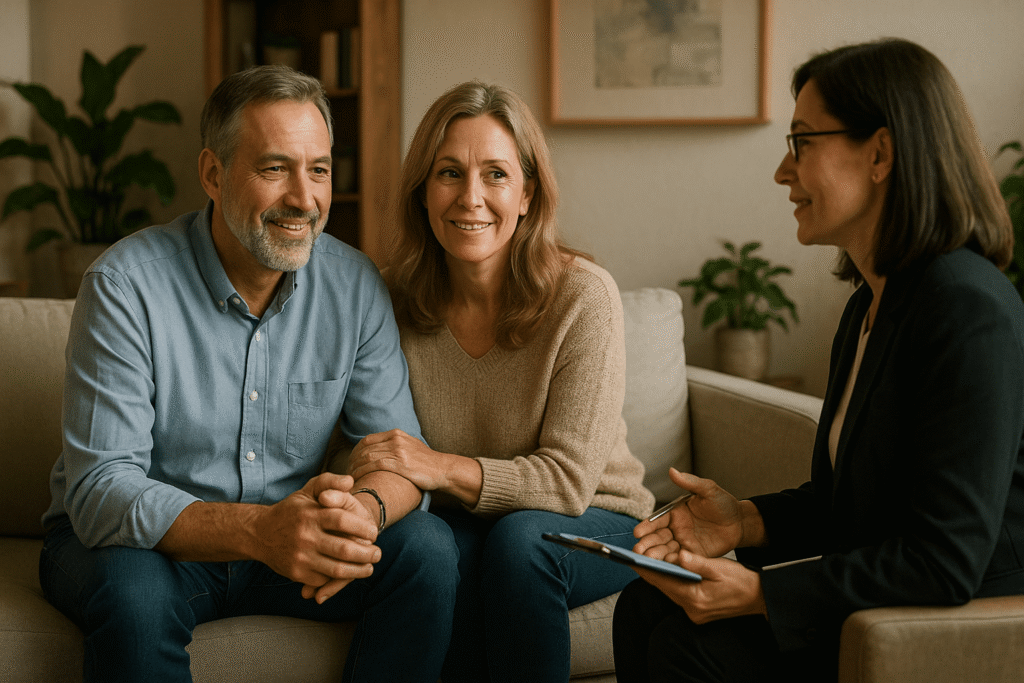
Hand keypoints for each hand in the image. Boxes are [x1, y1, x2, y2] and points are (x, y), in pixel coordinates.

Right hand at [251, 473, 380, 601]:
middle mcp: (305, 536)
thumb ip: (330, 481)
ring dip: (358, 571)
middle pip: (344, 549)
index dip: (362, 528)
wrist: (260, 533)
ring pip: (337, 569)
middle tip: (377, 553)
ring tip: (369, 567)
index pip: (342, 521)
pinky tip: (348, 573)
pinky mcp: (296, 573)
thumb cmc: (292, 510)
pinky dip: (338, 578)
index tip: (374, 533)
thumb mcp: (309, 490)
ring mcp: (300, 557)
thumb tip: (350, 481)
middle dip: (367, 554)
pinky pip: (324, 579)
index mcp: (310, 514)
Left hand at [348, 429, 452, 491]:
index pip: (367, 439)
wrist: (443, 469)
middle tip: (346, 471)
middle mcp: (395, 439)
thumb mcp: (411, 446)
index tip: (350, 462)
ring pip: (367, 456)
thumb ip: (396, 445)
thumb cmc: (427, 462)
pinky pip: (374, 465)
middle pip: (364, 447)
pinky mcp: (399, 463)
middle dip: (352, 460)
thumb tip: (381, 450)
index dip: (355, 451)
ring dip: (354, 467)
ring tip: (349, 477)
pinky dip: (362, 472)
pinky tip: (357, 478)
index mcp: (396, 433)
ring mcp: (397, 450)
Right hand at [633, 468, 746, 559]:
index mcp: (675, 513)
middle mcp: (676, 529)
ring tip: (648, 560)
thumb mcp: (708, 490)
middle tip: (637, 551)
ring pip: (666, 550)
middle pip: (657, 538)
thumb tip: (672, 470)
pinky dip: (673, 563)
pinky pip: (681, 560)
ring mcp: (684, 543)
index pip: (657, 521)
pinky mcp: (694, 555)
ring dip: (656, 556)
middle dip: (647, 544)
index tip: (638, 532)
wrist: (740, 522)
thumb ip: (690, 482)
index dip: (647, 526)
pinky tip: (666, 566)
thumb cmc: (723, 503)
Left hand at [635, 551, 765, 624]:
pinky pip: (679, 595)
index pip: (664, 582)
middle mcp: (692, 609)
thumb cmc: (743, 582)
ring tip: (647, 561)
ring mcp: (695, 612)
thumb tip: (679, 555)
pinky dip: (673, 582)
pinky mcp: (699, 611)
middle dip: (650, 572)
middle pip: (664, 588)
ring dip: (661, 577)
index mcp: (695, 598)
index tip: (632, 559)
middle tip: (635, 557)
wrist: (761, 598)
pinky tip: (667, 571)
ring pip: (670, 592)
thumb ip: (697, 562)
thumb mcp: (720, 567)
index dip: (646, 569)